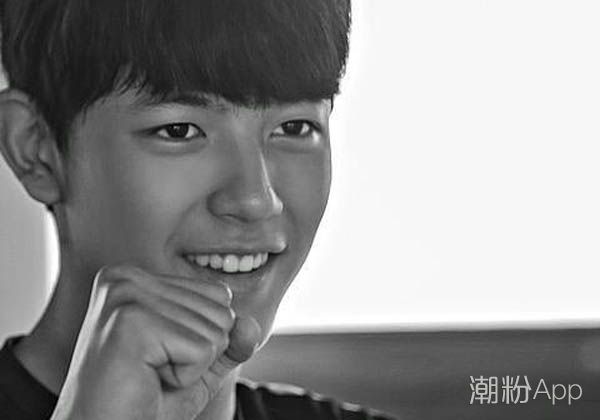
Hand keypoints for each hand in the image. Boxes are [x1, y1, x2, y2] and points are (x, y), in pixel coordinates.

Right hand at [50, 264, 261, 419]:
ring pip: (216, 329)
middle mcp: (127, 277)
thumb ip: (230, 340)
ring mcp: (126, 296)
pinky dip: (185, 376)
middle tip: (154, 372)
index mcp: (136, 277)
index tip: (161, 356)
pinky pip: (202, 349)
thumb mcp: (200, 366)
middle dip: (200, 353)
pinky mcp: (131, 323)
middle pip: (222, 309)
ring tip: (149, 375)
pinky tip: (147, 380)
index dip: (204, 338)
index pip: (219, 293)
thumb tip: (251, 325)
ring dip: (191, 367)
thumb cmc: (144, 401)